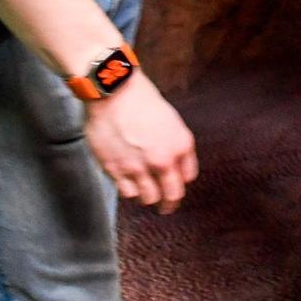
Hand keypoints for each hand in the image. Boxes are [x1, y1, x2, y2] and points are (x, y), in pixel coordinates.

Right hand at [85, 77, 198, 214]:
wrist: (112, 93)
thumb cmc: (141, 99)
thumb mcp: (170, 120)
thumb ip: (174, 144)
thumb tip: (172, 164)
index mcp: (181, 145)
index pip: (188, 177)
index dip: (182, 181)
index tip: (177, 183)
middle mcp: (163, 160)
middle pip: (172, 195)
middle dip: (170, 204)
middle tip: (167, 208)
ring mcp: (139, 168)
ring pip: (149, 198)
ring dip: (148, 197)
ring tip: (145, 193)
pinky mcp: (116, 171)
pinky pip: (127, 193)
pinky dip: (129, 191)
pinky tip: (129, 184)